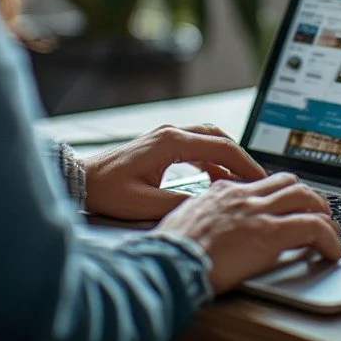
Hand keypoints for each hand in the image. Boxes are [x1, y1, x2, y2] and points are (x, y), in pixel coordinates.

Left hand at [82, 124, 266, 219]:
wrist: (80, 180)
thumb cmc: (107, 191)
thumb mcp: (145, 204)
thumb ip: (181, 204)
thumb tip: (212, 206)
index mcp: (171, 143)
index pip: (221, 147)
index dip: (245, 163)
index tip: (260, 179)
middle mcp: (171, 133)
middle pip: (220, 137)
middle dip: (241, 158)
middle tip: (257, 178)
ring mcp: (167, 136)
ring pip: (210, 139)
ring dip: (227, 157)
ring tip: (240, 180)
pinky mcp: (162, 144)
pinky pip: (197, 146)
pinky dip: (213, 159)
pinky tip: (217, 178)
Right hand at [156, 172, 340, 293]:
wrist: (167, 265)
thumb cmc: (169, 253)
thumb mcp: (182, 223)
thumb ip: (202, 217)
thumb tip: (207, 225)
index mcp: (222, 192)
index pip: (261, 183)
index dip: (280, 194)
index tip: (289, 206)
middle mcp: (243, 196)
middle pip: (289, 183)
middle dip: (309, 198)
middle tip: (319, 213)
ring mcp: (258, 212)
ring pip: (307, 198)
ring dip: (325, 214)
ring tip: (332, 231)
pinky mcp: (270, 233)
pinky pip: (314, 227)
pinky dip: (330, 238)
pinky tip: (334, 251)